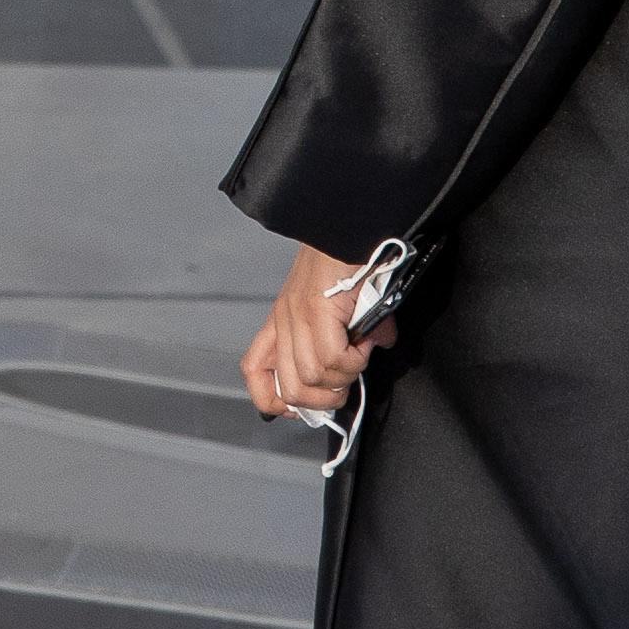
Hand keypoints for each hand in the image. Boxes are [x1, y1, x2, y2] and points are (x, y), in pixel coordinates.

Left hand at [241, 239, 397, 419]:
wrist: (347, 224)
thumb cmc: (345, 260)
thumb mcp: (338, 303)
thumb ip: (349, 334)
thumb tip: (374, 348)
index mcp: (282, 321)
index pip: (254, 372)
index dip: (276, 401)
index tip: (309, 404)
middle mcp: (284, 321)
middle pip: (290, 390)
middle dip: (326, 399)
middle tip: (348, 377)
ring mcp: (297, 317)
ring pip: (312, 378)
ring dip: (344, 377)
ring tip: (359, 352)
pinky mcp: (316, 310)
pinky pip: (332, 359)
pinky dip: (356, 359)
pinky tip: (366, 340)